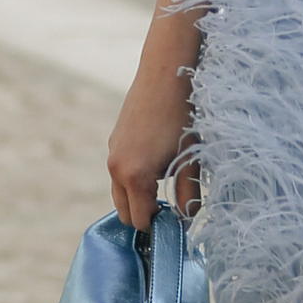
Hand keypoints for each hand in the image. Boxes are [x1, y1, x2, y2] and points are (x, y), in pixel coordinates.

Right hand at [106, 55, 195, 231]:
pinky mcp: (114, 142)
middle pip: (124, 211)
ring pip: (120, 192)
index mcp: (134, 176)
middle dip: (145, 216)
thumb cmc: (182, 116)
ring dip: (139, 197)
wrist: (164, 75)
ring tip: (166, 184)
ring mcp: (112, 154)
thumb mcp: (191, 158)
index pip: (140, 219)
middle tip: (170, 210)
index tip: (175, 224)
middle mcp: (116, 168)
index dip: (157, 227)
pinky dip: (133, 179)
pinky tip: (157, 164)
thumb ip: (188, 193)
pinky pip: (119, 173)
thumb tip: (188, 219)